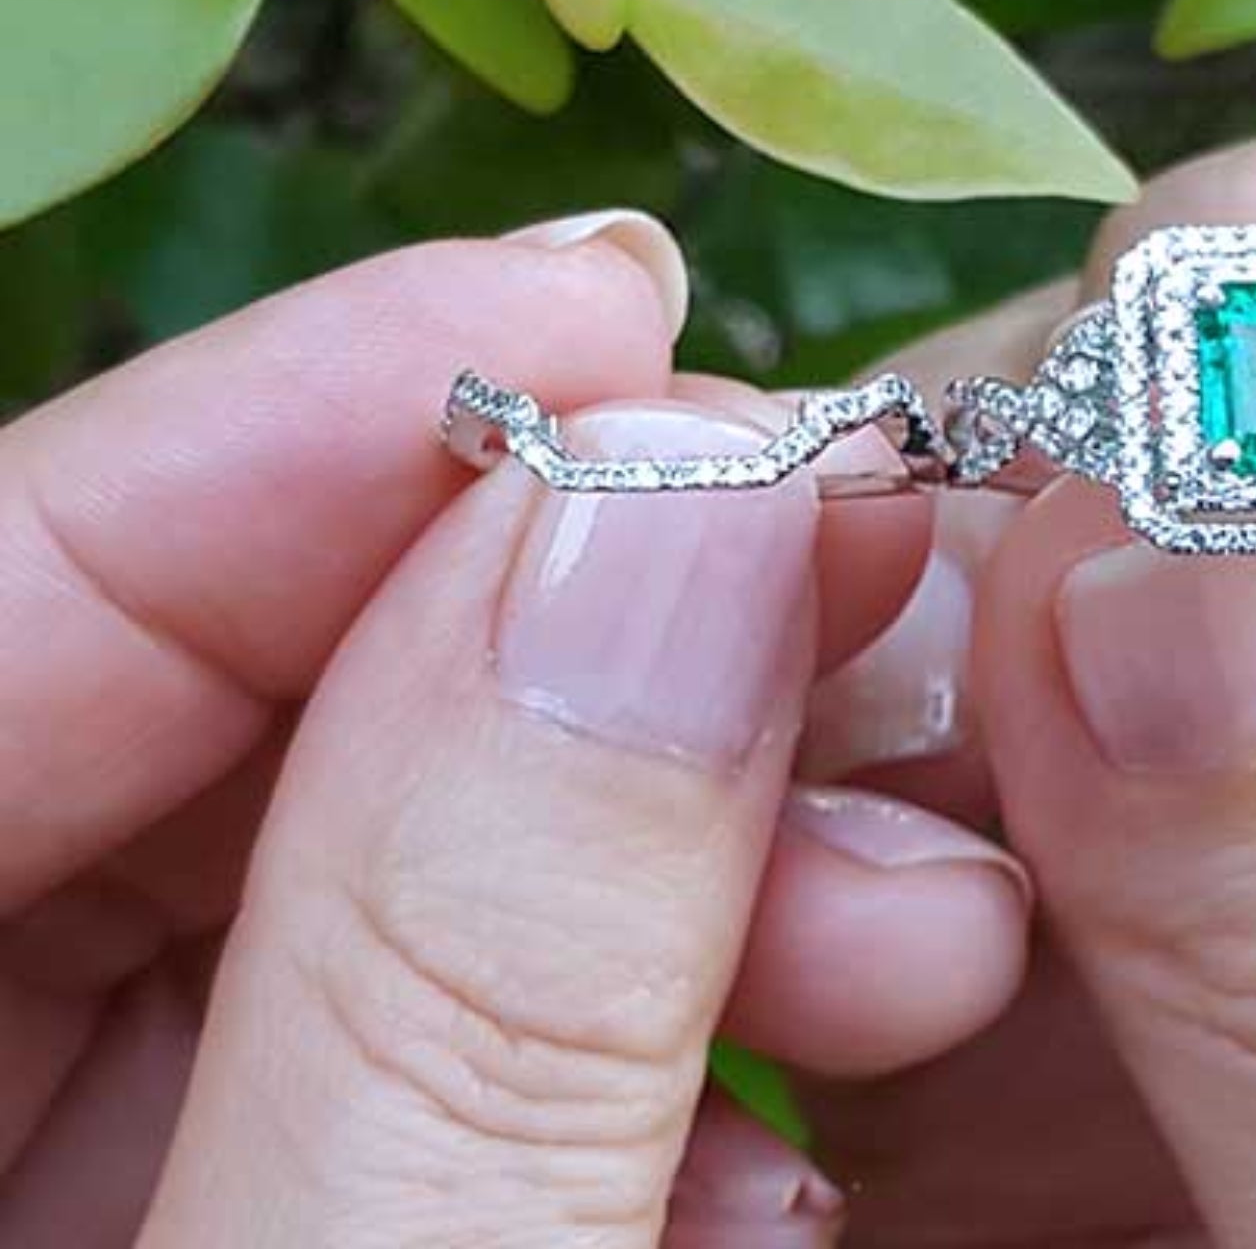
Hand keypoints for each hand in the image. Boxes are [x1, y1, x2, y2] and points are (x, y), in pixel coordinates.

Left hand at [0, 215, 1030, 1244]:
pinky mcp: (289, 1234)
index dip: (298, 429)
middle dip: (558, 651)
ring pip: (367, 893)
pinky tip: (790, 1145)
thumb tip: (690, 510)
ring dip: (672, 874)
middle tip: (841, 583)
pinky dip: (634, 1051)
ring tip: (921, 936)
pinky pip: (432, 1067)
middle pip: (209, 738)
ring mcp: (118, 1188)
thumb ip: (477, 990)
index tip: (622, 313)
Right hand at [801, 98, 1255, 1245]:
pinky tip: (802, 837)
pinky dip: (864, 688)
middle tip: (1029, 502)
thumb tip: (1153, 540)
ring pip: (1175, 446)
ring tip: (870, 750)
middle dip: (1227, 352)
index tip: (1226, 428)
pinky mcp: (1121, 835)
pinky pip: (979, 642)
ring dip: (995, 525)